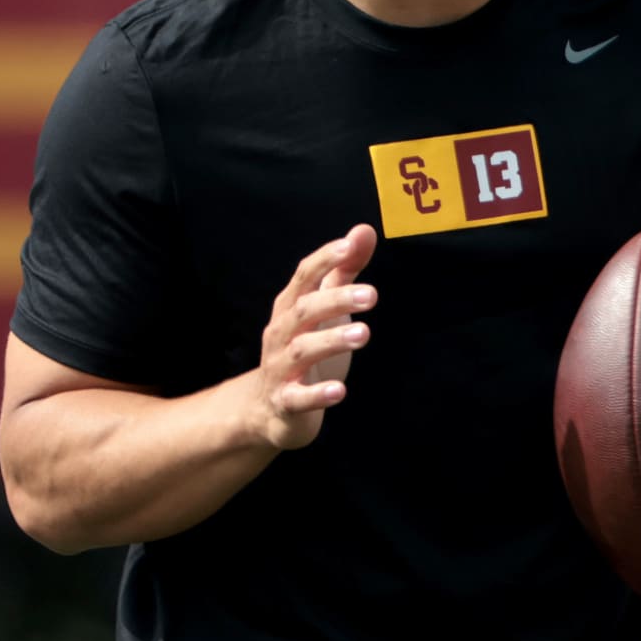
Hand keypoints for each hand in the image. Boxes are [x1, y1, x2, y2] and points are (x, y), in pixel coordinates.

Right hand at [253, 224, 377, 450]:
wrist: (269, 409)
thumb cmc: (303, 347)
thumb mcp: (324, 308)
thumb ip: (344, 271)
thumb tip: (364, 230)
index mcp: (291, 306)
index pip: (304, 276)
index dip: (324, 259)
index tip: (349, 246)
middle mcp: (281, 333)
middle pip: (305, 310)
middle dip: (336, 300)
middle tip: (372, 295)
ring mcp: (280, 368)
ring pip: (302, 349)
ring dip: (331, 340)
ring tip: (364, 333)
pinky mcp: (286, 402)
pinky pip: (299, 398)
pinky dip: (317, 395)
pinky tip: (339, 392)